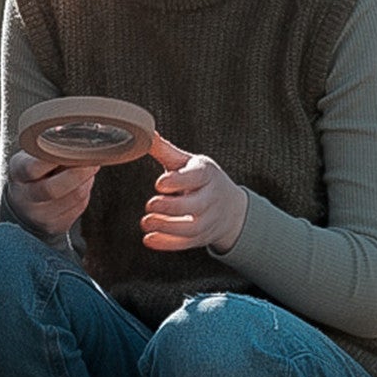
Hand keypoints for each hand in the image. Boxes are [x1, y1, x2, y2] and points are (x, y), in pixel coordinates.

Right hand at [4, 148, 97, 238]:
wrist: (24, 202)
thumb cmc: (33, 172)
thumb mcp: (33, 156)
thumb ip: (51, 149)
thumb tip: (79, 143)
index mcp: (18, 173)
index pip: (33, 167)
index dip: (55, 158)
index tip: (73, 147)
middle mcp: (25, 198)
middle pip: (53, 189)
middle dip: (79, 172)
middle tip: (92, 160)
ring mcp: (40, 215)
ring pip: (74, 197)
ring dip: (87, 180)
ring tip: (88, 168)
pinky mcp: (56, 226)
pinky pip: (80, 206)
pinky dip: (86, 191)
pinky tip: (82, 183)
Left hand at [139, 138, 248, 254]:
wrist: (230, 208)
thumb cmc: (202, 179)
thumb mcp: (188, 162)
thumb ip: (165, 150)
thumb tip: (145, 133)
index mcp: (207, 174)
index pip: (197, 177)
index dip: (179, 181)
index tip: (159, 183)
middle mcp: (212, 198)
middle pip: (196, 205)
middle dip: (172, 207)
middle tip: (150, 204)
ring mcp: (209, 220)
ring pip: (192, 228)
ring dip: (168, 227)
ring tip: (146, 222)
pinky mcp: (201, 238)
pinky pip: (186, 243)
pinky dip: (167, 243)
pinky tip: (149, 239)